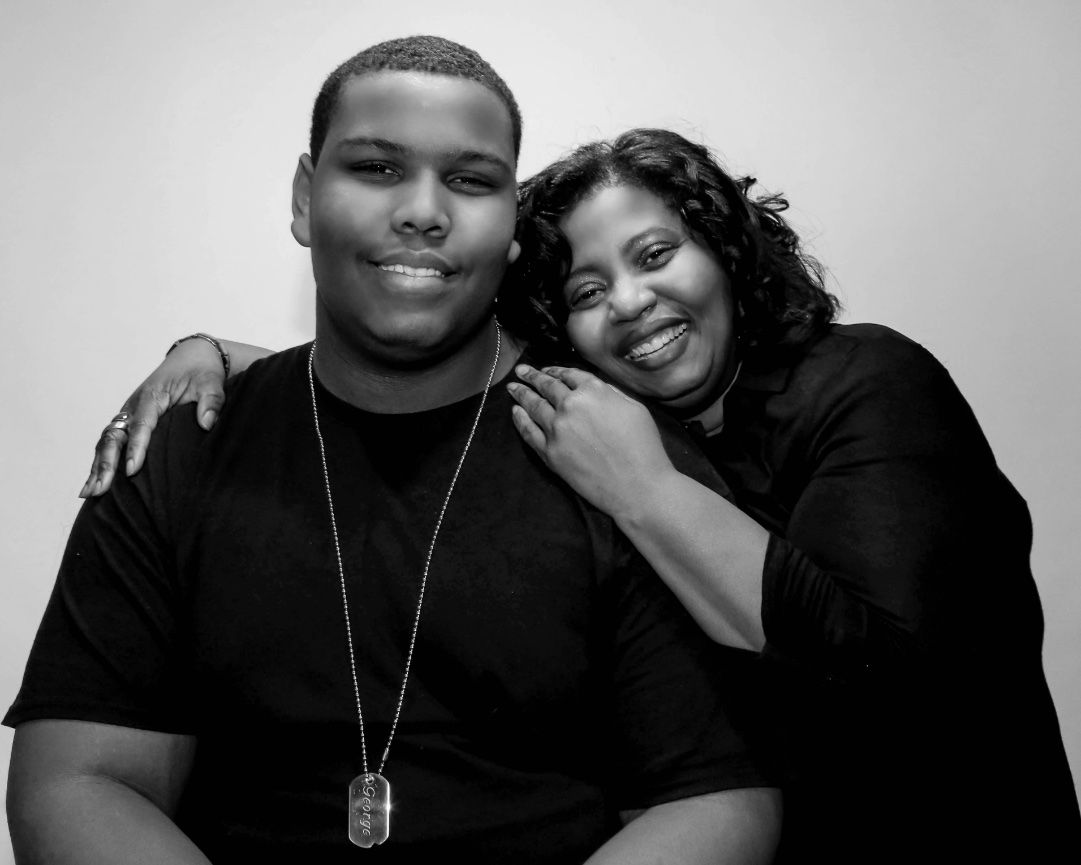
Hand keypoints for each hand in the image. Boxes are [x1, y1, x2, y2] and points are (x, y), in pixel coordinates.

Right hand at [79, 339, 226, 496]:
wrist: (192, 358)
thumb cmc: (202, 372)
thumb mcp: (211, 382)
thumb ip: (211, 401)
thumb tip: (207, 423)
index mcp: (152, 396)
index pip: (141, 425)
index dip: (136, 448)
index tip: (132, 470)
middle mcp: (134, 406)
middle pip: (113, 436)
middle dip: (105, 463)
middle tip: (101, 488)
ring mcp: (128, 413)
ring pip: (107, 441)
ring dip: (98, 466)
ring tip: (89, 492)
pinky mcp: (129, 421)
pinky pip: (111, 442)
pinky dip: (101, 461)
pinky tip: (94, 483)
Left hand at [507, 365, 675, 517]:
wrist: (637, 486)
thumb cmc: (644, 447)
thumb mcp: (635, 408)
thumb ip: (610, 393)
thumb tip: (595, 388)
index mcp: (593, 391)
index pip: (569, 375)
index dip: (555, 370)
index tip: (546, 369)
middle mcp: (570, 405)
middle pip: (547, 386)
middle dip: (532, 376)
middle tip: (521, 371)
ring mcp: (556, 429)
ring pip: (533, 406)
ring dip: (521, 394)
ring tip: (512, 388)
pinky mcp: (549, 452)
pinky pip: (528, 432)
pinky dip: (520, 420)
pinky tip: (515, 412)